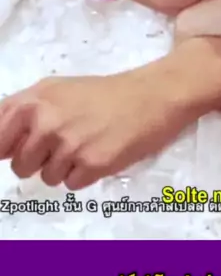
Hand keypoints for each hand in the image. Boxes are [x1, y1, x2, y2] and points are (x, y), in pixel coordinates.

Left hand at [0, 70, 179, 189]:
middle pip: (20, 166)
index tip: (21, 150)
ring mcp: (68, 144)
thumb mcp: (56, 90)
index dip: (7, 150)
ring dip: (65, 168)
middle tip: (66, 143)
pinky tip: (99, 153)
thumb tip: (1, 147)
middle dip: (39, 161)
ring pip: (47, 178)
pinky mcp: (91, 164)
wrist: (151, 96)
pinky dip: (84, 175)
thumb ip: (24, 113)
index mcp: (32, 102)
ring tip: (87, 144)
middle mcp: (45, 122)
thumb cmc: (105, 93)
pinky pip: (71, 185)